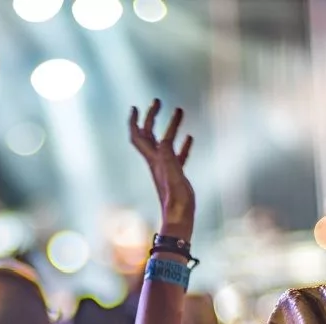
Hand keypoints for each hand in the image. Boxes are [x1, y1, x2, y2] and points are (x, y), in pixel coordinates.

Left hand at [129, 99, 194, 239]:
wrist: (180, 219)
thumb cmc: (176, 200)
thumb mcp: (172, 175)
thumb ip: (168, 157)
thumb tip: (164, 139)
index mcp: (153, 160)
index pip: (139, 136)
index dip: (135, 120)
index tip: (135, 106)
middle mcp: (157, 162)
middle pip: (149, 135)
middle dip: (151, 117)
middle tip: (158, 102)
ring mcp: (166, 168)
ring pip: (165, 142)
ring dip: (169, 126)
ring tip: (178, 112)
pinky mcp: (177, 175)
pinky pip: (178, 155)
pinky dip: (182, 143)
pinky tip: (190, 137)